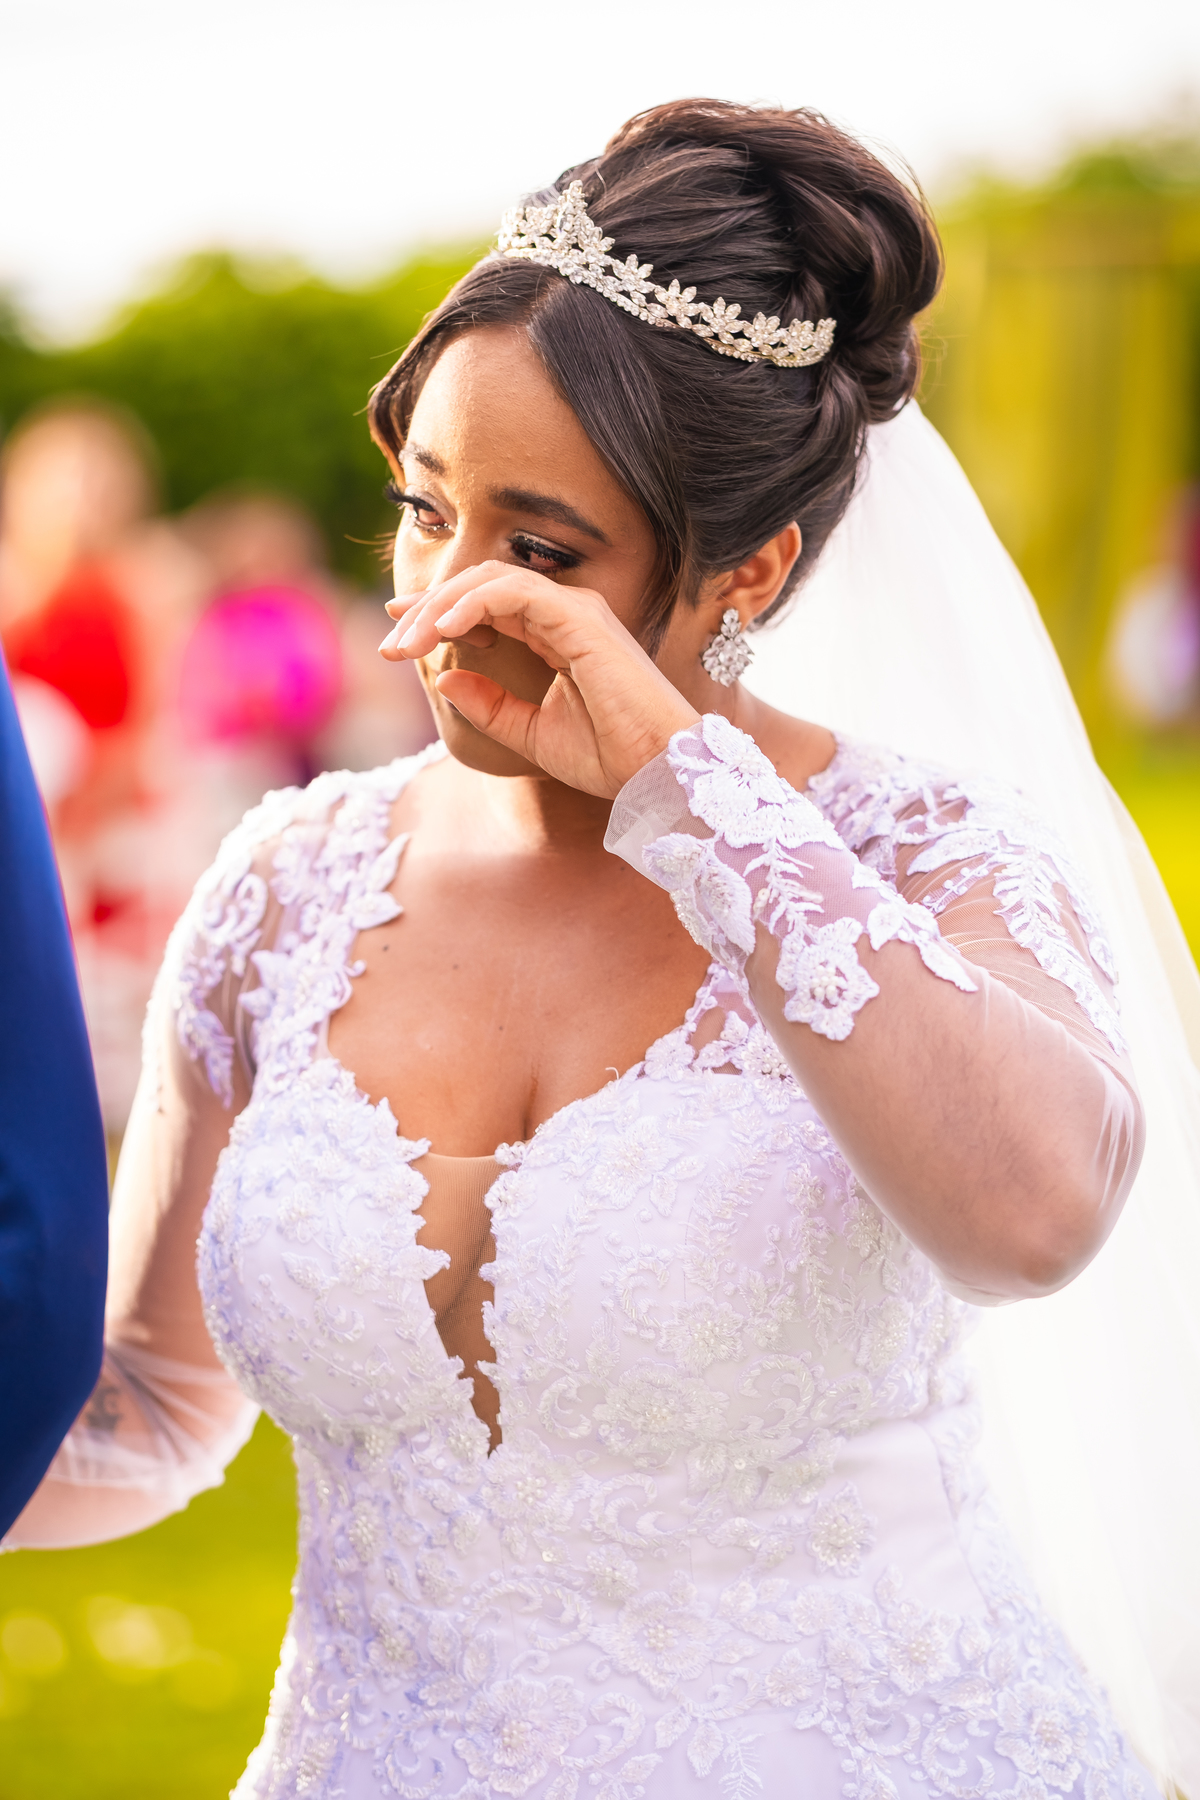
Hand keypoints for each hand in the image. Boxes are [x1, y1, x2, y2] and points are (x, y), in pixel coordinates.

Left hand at [381, 562, 698, 796]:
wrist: (656, 773)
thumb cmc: (610, 757)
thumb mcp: (531, 734)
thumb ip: (489, 706)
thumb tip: (443, 678)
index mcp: (556, 635)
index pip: (486, 605)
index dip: (437, 611)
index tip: (397, 632)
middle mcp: (565, 613)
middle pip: (480, 587)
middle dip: (427, 609)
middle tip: (389, 644)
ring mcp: (574, 610)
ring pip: (489, 581)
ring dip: (440, 606)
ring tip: (407, 640)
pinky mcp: (579, 618)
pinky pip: (512, 593)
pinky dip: (471, 604)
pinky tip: (442, 630)